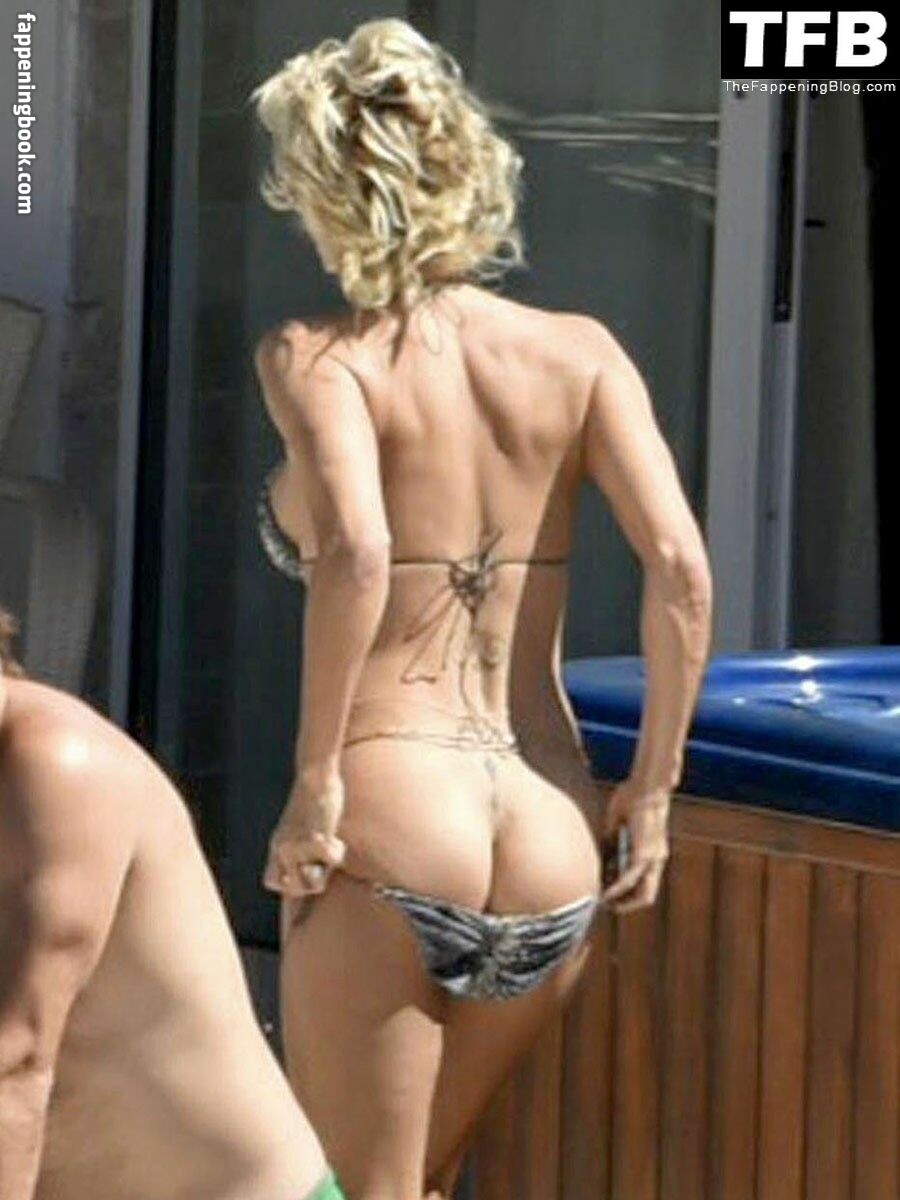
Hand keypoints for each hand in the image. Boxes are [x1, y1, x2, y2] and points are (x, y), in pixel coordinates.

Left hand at [263, 772, 346, 897]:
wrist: (315, 775)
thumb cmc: (314, 798)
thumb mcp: (299, 826)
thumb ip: (302, 847)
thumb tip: (314, 869)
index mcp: (276, 845)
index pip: (271, 882)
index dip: (289, 883)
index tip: (307, 871)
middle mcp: (282, 848)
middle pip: (294, 889)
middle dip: (314, 881)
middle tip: (323, 860)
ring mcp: (296, 845)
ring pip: (314, 881)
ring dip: (328, 866)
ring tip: (332, 844)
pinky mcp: (314, 837)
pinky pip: (330, 860)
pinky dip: (338, 851)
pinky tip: (336, 836)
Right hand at [599, 779, 670, 913]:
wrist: (646, 786)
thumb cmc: (633, 797)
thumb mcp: (619, 823)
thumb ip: (613, 840)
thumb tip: (604, 857)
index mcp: (654, 850)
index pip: (644, 881)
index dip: (628, 891)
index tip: (610, 893)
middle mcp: (658, 858)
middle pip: (647, 894)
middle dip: (627, 904)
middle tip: (608, 905)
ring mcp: (653, 858)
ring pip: (643, 893)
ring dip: (623, 901)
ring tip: (604, 903)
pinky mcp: (644, 853)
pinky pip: (629, 879)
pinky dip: (616, 888)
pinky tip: (604, 892)